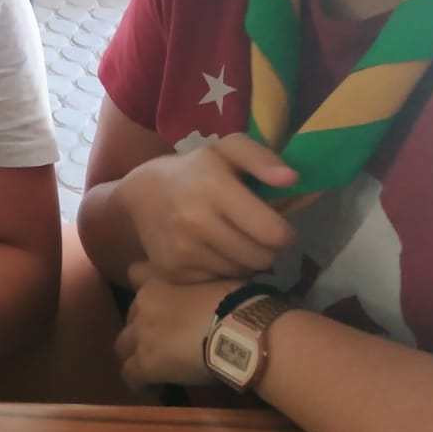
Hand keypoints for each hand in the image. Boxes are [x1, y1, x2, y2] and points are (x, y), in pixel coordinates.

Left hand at [115, 263, 238, 388]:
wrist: (242, 331)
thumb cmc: (236, 304)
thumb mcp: (210, 282)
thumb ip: (194, 287)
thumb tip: (203, 295)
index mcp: (156, 285)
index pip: (135, 280)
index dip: (148, 299)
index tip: (161, 310)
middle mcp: (141, 307)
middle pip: (130, 320)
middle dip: (141, 330)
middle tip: (162, 343)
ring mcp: (142, 336)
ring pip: (123, 347)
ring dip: (135, 355)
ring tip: (153, 367)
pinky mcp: (146, 364)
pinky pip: (130, 375)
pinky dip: (138, 382)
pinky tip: (151, 388)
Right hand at [119, 133, 297, 282]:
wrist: (140, 194)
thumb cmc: (194, 170)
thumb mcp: (226, 149)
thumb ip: (261, 157)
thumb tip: (291, 179)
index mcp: (215, 188)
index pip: (274, 233)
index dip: (283, 231)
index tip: (274, 224)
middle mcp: (197, 222)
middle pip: (262, 258)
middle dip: (266, 248)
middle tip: (252, 233)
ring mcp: (182, 250)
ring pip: (242, 272)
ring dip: (243, 260)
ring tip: (230, 239)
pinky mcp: (173, 272)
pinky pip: (217, 282)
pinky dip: (220, 270)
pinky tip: (210, 250)